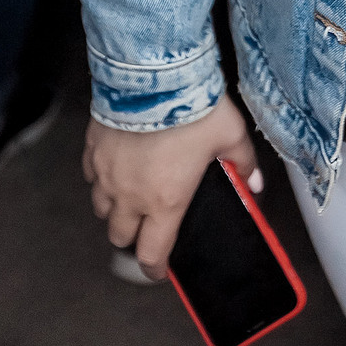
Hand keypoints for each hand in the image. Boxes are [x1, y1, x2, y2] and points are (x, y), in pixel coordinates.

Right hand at [82, 94, 259, 280]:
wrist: (154, 75)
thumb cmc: (192, 108)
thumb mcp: (231, 135)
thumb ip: (244, 163)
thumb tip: (254, 182)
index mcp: (165, 202)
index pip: (151, 254)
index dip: (155, 269)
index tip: (160, 269)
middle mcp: (131, 196)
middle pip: (120, 237)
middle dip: (134, 237)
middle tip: (148, 226)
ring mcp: (107, 175)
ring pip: (102, 209)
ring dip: (115, 210)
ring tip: (131, 196)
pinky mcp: (93, 151)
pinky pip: (91, 177)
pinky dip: (102, 179)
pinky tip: (117, 166)